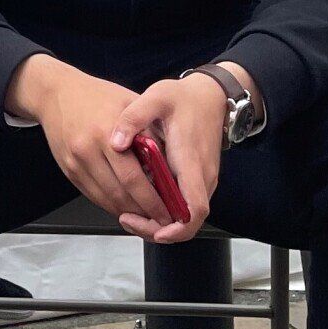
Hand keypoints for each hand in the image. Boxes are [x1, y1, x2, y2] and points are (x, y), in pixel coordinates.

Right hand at [5, 54, 173, 233]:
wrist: (57, 93)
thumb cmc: (97, 96)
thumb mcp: (130, 105)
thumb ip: (149, 134)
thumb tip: (169, 167)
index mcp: (107, 133)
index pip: (134, 178)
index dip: (152, 201)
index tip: (168, 211)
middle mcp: (88, 150)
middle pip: (120, 193)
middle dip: (143, 212)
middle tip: (161, 219)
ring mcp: (76, 162)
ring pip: (106, 199)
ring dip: (128, 212)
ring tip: (147, 215)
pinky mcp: (69, 170)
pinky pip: (93, 195)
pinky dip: (111, 204)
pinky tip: (125, 205)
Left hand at [108, 76, 226, 244]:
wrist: (212, 96)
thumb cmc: (184, 98)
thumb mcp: (156, 97)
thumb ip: (134, 117)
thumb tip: (115, 143)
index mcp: (191, 161)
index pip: (194, 208)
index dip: (177, 228)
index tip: (155, 232)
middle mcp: (202, 177)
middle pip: (188, 220)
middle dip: (158, 229)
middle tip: (127, 220)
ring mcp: (203, 181)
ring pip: (186, 216)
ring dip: (160, 223)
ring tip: (129, 214)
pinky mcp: (198, 180)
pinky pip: (184, 206)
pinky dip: (165, 211)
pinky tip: (141, 202)